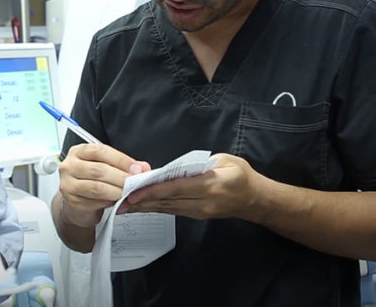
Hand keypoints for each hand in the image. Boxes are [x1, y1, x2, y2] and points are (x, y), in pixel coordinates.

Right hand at [59, 143, 149, 227]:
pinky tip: (117, 201)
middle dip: (121, 177)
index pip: (100, 151)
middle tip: (136, 182)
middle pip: (99, 170)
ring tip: (129, 192)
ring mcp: (68, 184)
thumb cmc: (91, 182)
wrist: (77, 205)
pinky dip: (109, 202)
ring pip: (97, 187)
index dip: (120, 159)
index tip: (136, 168)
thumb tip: (143, 167)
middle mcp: (69, 166)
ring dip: (117, 191)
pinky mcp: (72, 202)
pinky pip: (95, 202)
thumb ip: (122, 165)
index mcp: (78, 152)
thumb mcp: (106, 168)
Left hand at [118, 153, 264, 219]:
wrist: (256, 200)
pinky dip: (156, 208)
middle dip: (142, 201)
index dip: (153, 191)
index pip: (176, 188)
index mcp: (211, 185)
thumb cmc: (242, 175)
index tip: (134, 192)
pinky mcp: (197, 215)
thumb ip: (200, 164)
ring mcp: (200, 212)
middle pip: (168, 201)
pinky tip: (142, 206)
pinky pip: (173, 211)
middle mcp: (203, 202)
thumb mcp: (226, 160)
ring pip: (168, 209)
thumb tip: (175, 168)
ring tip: (124, 206)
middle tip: (119, 201)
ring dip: (146, 207)